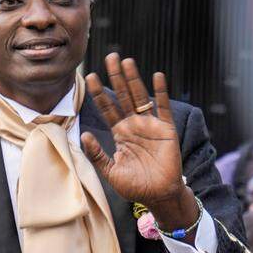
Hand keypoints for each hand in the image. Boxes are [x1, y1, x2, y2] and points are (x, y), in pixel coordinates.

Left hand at [82, 54, 198, 230]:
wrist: (158, 196)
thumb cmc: (134, 186)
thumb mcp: (110, 171)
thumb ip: (97, 154)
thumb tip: (85, 135)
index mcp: (120, 133)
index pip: (107, 107)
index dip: (98, 92)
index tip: (88, 76)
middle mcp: (134, 125)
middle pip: (122, 95)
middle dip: (115, 77)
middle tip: (109, 57)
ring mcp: (150, 125)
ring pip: (140, 97)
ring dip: (133, 79)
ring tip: (126, 61)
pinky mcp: (166, 129)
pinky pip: (163, 107)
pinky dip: (160, 92)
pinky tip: (156, 76)